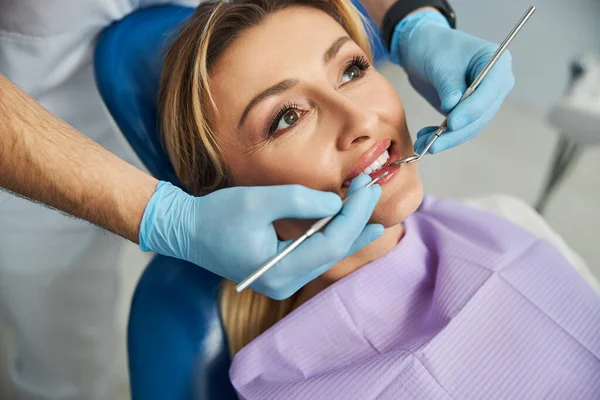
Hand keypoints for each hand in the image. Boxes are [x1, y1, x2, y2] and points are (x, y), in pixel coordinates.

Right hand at [138, 175, 382, 299]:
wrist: (185, 231)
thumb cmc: (216, 215)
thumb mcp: (258, 201)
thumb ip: (301, 200)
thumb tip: (337, 203)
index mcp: (279, 270)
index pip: (332, 243)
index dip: (354, 213)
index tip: (365, 186)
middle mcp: (285, 283)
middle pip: (335, 251)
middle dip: (358, 219)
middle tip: (374, 189)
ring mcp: (283, 281)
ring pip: (329, 255)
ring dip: (350, 228)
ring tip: (369, 204)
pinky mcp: (280, 272)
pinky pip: (316, 255)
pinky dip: (334, 235)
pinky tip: (349, 222)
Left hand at [390, 10, 514, 153]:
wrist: (423, 47)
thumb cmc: (434, 46)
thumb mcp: (440, 63)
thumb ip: (449, 85)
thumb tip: (452, 108)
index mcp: (498, 63)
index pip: (489, 92)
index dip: (471, 110)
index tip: (452, 123)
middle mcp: (496, 84)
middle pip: (481, 115)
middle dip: (456, 132)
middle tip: (432, 144)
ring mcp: (484, 100)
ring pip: (470, 127)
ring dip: (446, 139)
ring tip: (421, 144)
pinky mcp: (468, 111)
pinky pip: (459, 128)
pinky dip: (442, 136)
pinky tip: (424, 137)